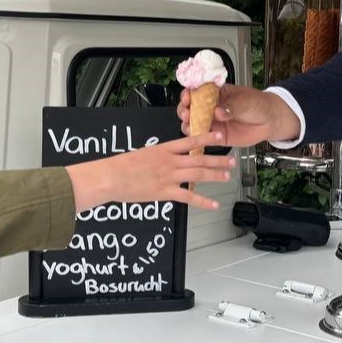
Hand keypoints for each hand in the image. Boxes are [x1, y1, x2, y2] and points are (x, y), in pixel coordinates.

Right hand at [65, 132, 233, 211]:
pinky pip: (188, 197)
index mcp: (163, 149)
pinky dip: (203, 202)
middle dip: (218, 160)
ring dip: (215, 175)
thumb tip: (166, 159)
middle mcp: (170, 161)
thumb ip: (157, 157)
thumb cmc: (121, 166)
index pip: (190, 142)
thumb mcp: (142, 154)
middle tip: (231, 161)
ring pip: (198, 175)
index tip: (220, 138)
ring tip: (227, 176)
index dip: (207, 139)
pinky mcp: (164, 192)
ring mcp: (168, 176)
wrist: (110, 177)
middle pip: (200, 159)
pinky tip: (214, 205)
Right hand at [176, 85, 298, 145]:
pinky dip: (197, 137)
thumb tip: (219, 112)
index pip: (198, 91)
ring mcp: (213, 122)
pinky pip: (203, 137)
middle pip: (190, 108)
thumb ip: (231, 106)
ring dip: (188, 123)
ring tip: (189, 124)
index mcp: (216, 93)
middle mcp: (211, 107)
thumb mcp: (245, 101)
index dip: (189, 93)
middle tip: (186, 112)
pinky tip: (197, 135)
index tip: (187, 96)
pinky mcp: (217, 136)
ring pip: (193, 123)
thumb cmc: (258, 105)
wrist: (270, 121)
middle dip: (185, 109)